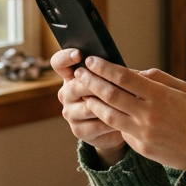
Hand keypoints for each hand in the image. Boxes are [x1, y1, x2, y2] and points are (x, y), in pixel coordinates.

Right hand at [50, 49, 125, 163]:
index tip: (79, 54)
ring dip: (107, 104)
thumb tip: (124, 68)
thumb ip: (112, 71)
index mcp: (71, 76)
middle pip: (74, 86)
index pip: (59, 63)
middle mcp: (66, 94)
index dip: (66, 57)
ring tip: (126, 102)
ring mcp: (70, 113)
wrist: (118, 125)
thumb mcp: (114, 80)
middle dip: (95, 84)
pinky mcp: (79, 131)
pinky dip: (112, 121)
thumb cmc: (117, 95)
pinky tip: (126, 118)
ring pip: (88, 107)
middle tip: (113, 83)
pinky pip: (96, 124)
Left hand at [73, 56, 185, 174]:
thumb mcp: (183, 89)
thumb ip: (156, 78)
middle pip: (110, 95)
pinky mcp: (141, 148)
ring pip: (108, 115)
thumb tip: (131, 71)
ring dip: (93, 102)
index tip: (91, 60)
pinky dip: (110, 119)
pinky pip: (121, 130)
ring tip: (85, 92)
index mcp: (160, 96)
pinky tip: (102, 110)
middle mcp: (149, 115)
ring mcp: (144, 133)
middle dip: (91, 81)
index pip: (124, 77)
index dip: (104, 67)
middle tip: (79, 72)